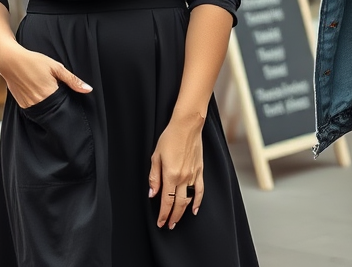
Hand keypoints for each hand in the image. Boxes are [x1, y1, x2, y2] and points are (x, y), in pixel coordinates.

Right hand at [0, 42, 91, 108]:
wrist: (10, 61)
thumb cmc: (33, 61)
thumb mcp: (56, 67)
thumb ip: (73, 80)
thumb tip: (88, 89)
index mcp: (49, 93)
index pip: (64, 107)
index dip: (68, 103)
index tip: (69, 98)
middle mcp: (38, 102)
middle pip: (54, 110)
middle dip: (58, 105)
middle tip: (57, 92)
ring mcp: (28, 105)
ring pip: (44, 111)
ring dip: (49, 105)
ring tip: (46, 91)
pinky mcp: (22, 105)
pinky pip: (34, 110)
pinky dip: (39, 104)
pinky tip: (38, 93)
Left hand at [148, 110, 204, 227]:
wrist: (187, 126)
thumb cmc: (169, 138)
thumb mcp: (156, 156)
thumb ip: (154, 177)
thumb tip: (152, 193)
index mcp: (170, 175)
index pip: (166, 201)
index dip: (163, 214)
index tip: (160, 222)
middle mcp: (182, 178)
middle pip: (178, 204)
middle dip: (172, 217)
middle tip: (168, 225)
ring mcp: (193, 175)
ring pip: (188, 199)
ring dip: (183, 212)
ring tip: (177, 220)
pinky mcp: (200, 171)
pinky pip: (200, 190)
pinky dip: (198, 201)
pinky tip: (195, 209)